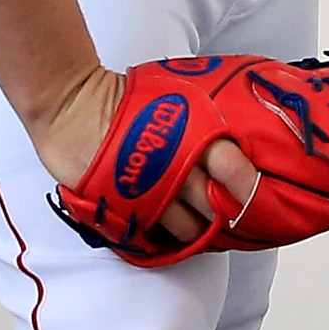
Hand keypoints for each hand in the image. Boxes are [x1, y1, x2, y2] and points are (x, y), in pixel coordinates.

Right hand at [27, 66, 255, 257]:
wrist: (72, 106)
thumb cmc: (124, 96)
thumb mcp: (178, 92)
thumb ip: (207, 116)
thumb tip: (237, 129)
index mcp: (194, 135)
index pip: (235, 171)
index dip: (250, 189)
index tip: (256, 197)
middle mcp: (177, 168)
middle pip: (215, 207)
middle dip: (224, 213)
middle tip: (228, 213)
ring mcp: (152, 194)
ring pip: (189, 229)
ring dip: (196, 228)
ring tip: (195, 219)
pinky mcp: (127, 212)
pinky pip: (158, 237)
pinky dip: (167, 235)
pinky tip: (168, 226)